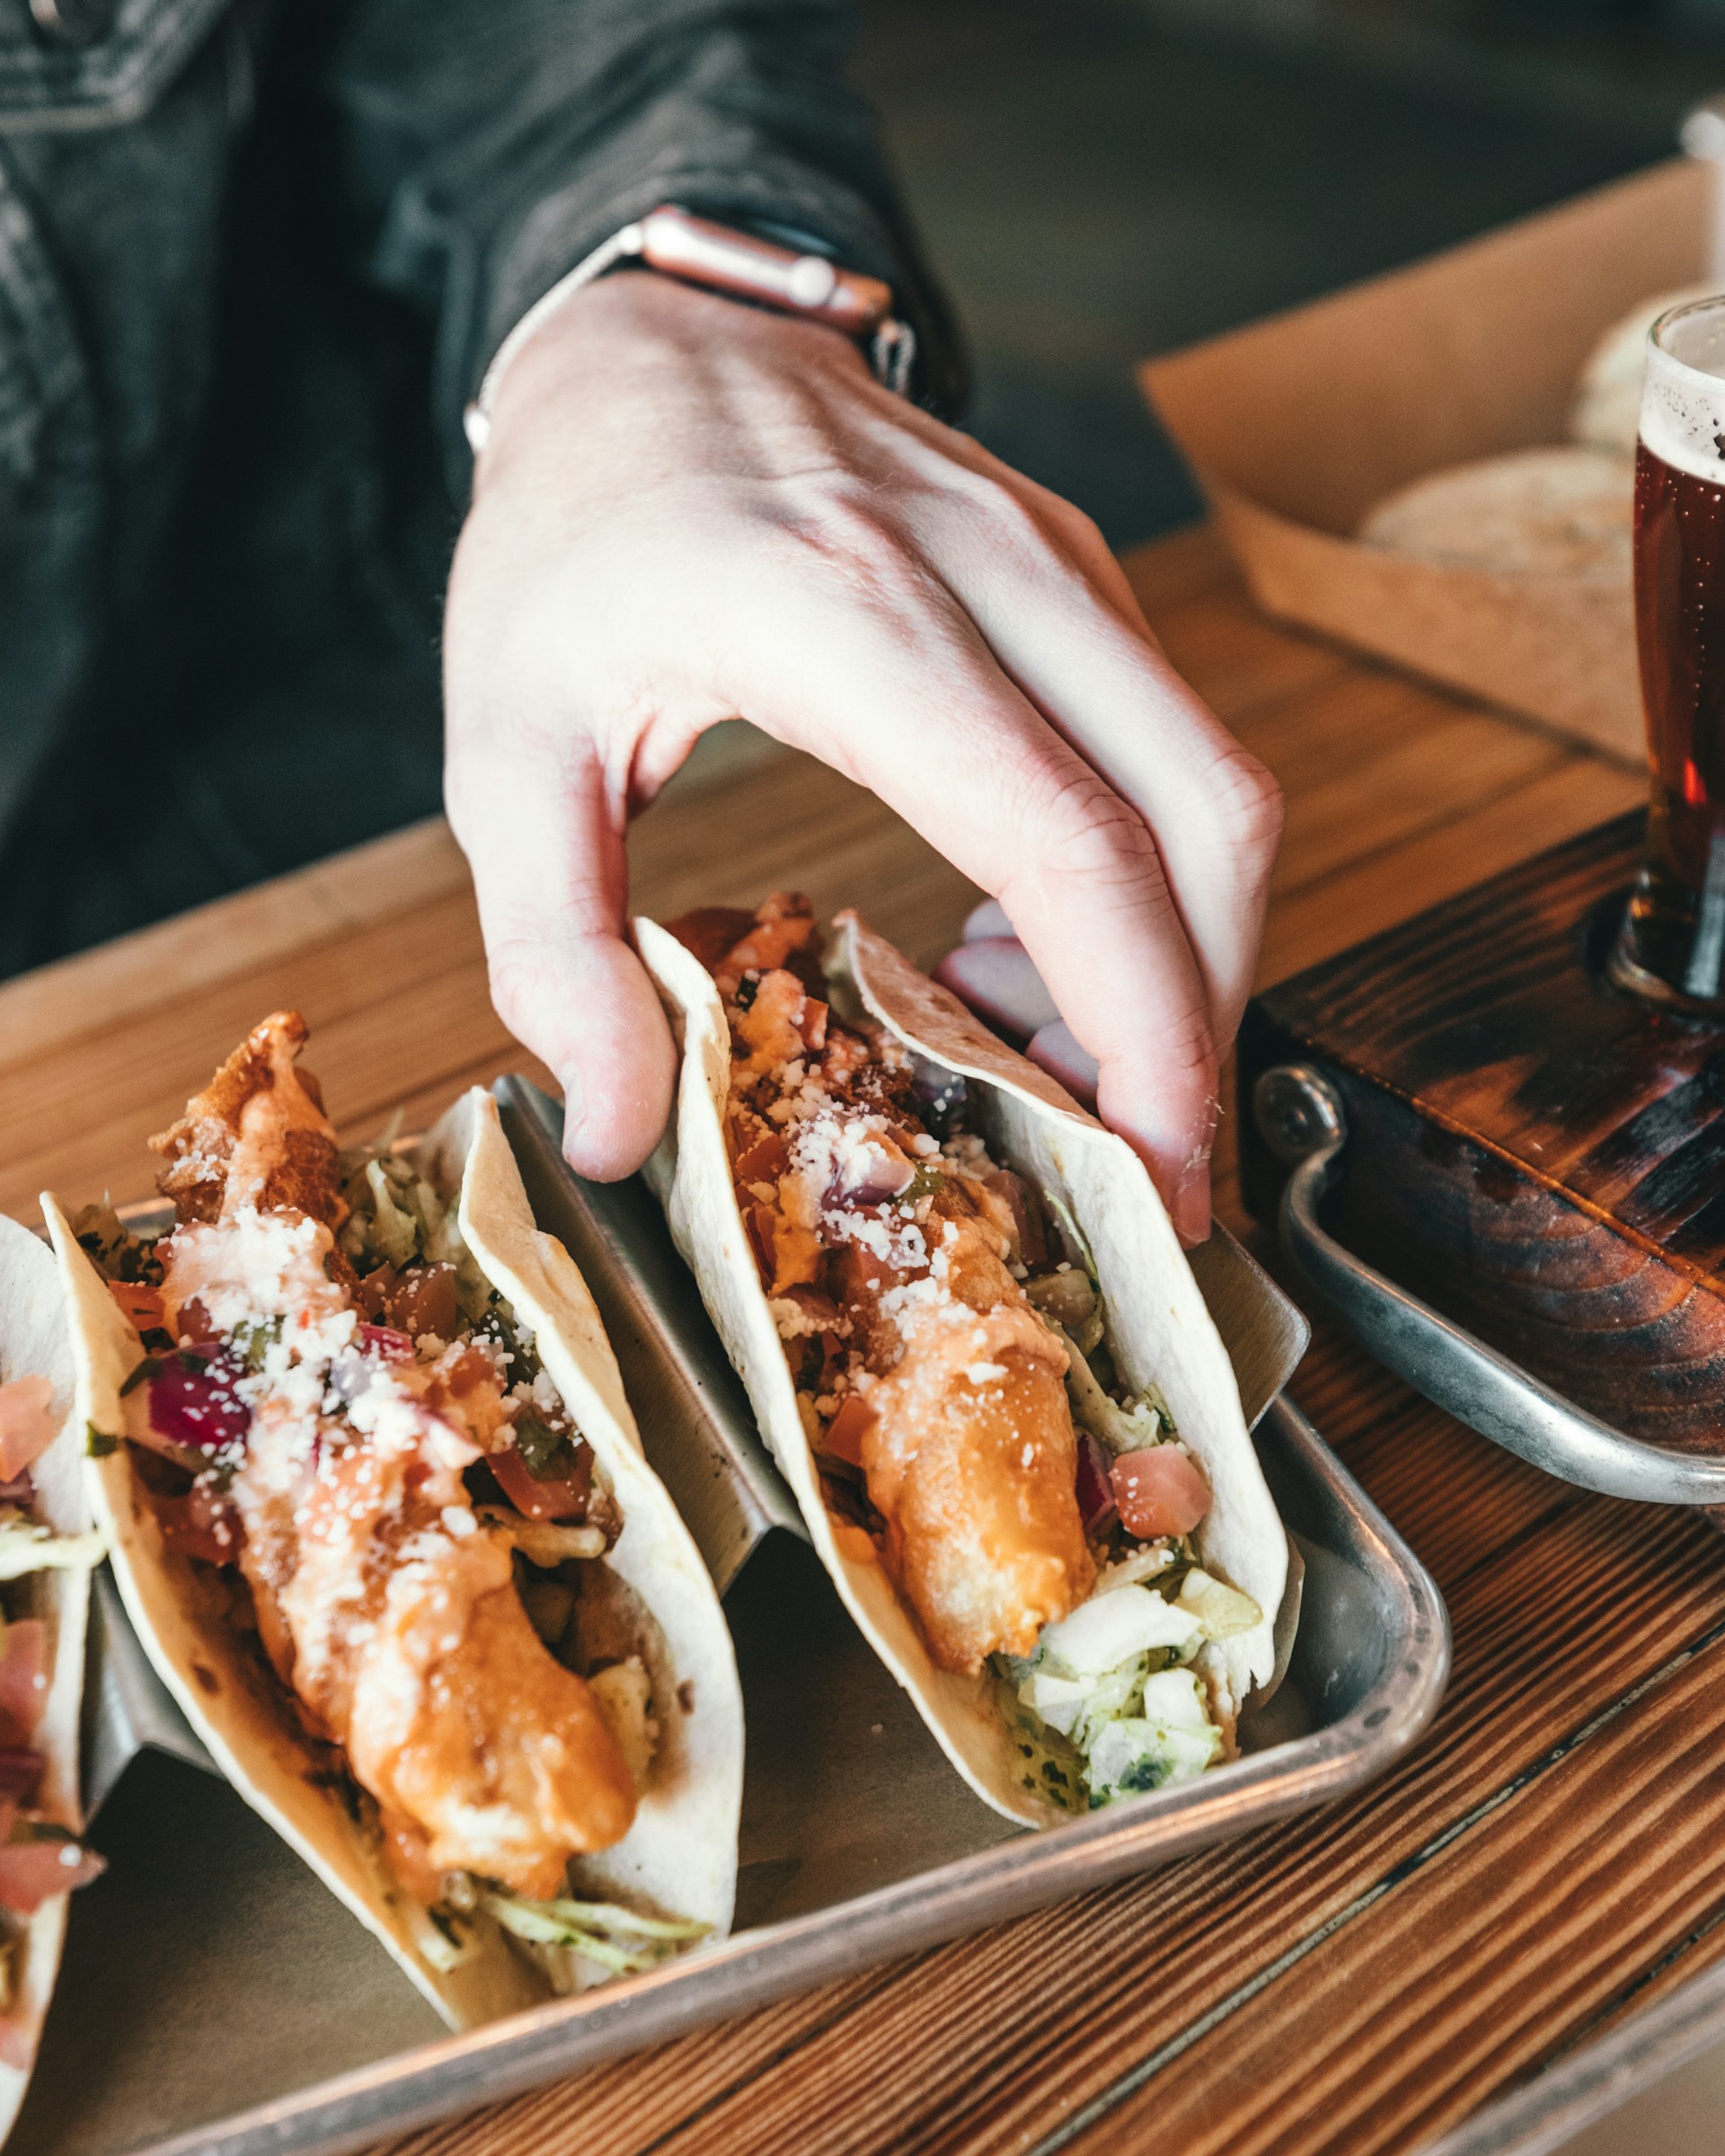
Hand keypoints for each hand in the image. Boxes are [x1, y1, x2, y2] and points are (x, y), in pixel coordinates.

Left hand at [443, 273, 1281, 1241]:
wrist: (648, 344)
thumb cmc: (572, 538)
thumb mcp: (505, 745)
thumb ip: (554, 948)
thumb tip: (629, 1132)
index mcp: (851, 618)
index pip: (1073, 842)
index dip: (1142, 1025)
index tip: (1153, 1171)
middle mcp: (997, 575)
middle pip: (1207, 820)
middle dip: (1200, 1016)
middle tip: (1128, 1157)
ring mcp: (1059, 561)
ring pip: (1215, 786)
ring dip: (1171, 950)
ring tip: (1019, 1036)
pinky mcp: (1077, 572)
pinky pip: (1169, 745)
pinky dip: (1142, 877)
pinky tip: (1015, 935)